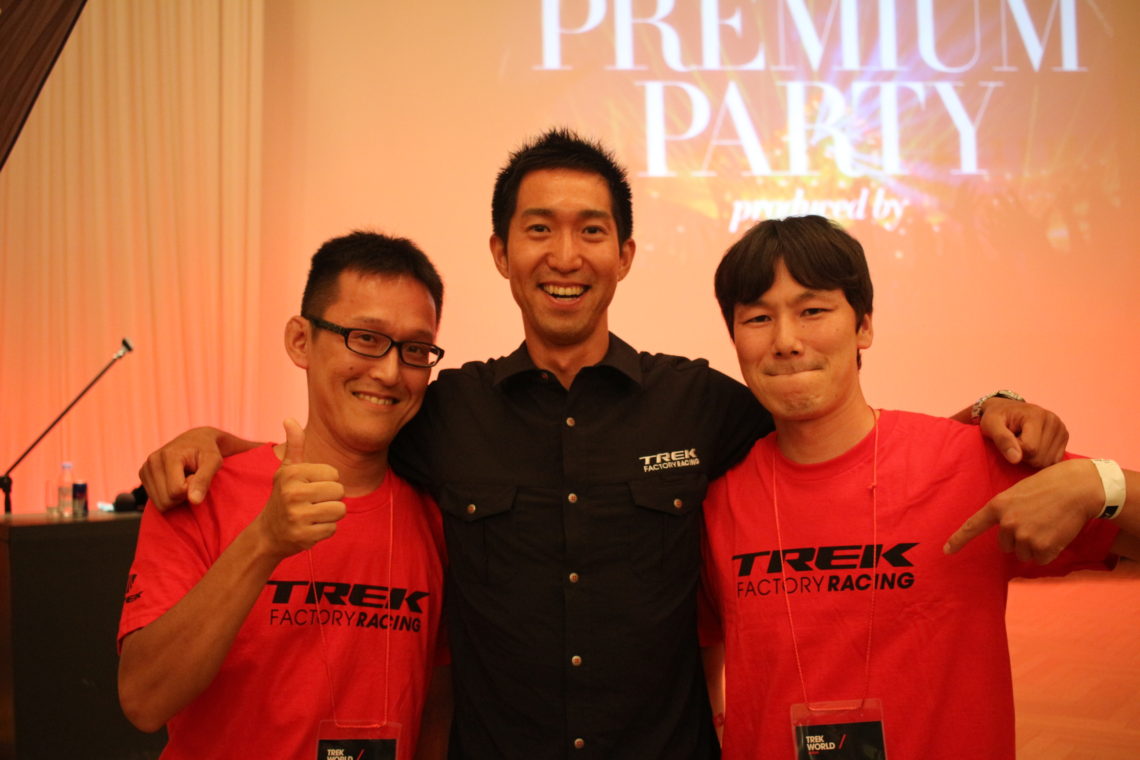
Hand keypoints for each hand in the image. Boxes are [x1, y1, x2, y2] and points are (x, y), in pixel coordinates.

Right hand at [139, 427, 225, 510]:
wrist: (196, 439)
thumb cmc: (208, 451)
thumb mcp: (213, 461)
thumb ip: (204, 480)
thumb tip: (194, 501)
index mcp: (168, 455)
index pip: (177, 491)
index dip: (192, 489)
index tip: (197, 476)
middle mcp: (153, 461)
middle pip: (166, 500)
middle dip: (183, 496)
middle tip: (191, 478)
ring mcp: (145, 468)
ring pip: (160, 504)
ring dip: (176, 497)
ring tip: (184, 479)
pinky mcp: (143, 474)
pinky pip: (156, 501)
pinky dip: (168, 496)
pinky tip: (175, 481)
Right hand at [254, 419, 345, 558]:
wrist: (268, 533)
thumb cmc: (283, 496)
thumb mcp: (287, 470)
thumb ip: (294, 445)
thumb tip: (289, 419)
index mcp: (292, 473)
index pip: (334, 474)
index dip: (327, 481)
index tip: (310, 488)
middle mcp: (293, 493)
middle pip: (339, 491)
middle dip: (331, 499)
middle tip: (312, 503)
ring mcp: (298, 516)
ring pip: (340, 510)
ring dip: (330, 515)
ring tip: (313, 515)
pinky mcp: (304, 536)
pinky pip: (333, 529)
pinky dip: (325, 530)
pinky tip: (309, 528)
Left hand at [943, 459, 1100, 563]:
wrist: (1076, 488)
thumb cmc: (1049, 486)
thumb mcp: (1018, 492)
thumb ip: (1006, 511)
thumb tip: (1005, 533)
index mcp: (998, 506)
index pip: (973, 526)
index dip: (959, 540)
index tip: (946, 551)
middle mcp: (1007, 523)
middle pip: (1005, 545)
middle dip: (1019, 538)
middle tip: (1036, 521)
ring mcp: (1024, 536)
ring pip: (1023, 553)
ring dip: (1034, 545)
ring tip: (1047, 525)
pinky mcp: (1042, 547)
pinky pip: (1040, 559)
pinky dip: (1048, 552)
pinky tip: (1055, 534)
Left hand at [978, 398, 1067, 466]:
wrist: (1007, 409)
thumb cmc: (996, 417)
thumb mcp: (990, 425)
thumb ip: (1002, 440)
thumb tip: (1015, 459)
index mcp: (1037, 415)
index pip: (1030, 449)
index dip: (1015, 450)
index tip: (1008, 439)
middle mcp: (1054, 421)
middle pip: (1040, 458)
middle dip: (1023, 456)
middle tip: (1015, 441)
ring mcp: (1062, 429)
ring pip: (1048, 462)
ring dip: (1032, 458)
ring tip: (1024, 442)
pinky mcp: (1064, 437)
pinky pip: (1054, 461)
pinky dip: (1041, 458)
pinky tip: (1034, 446)